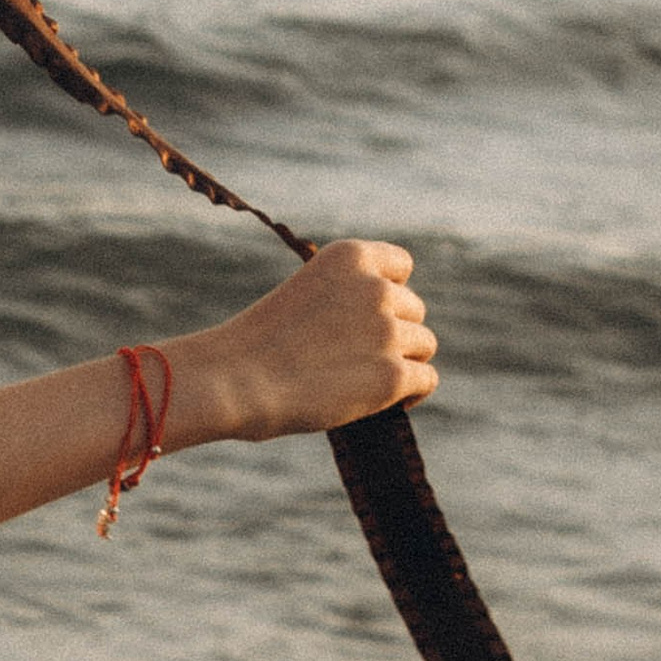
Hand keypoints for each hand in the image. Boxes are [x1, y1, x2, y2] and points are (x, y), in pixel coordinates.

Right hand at [174, 239, 439, 445]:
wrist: (234, 380)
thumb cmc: (256, 344)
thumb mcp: (303, 295)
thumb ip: (345, 299)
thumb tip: (385, 330)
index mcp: (350, 256)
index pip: (401, 266)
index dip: (389, 292)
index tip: (368, 316)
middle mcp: (376, 288)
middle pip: (413, 310)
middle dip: (393, 332)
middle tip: (356, 359)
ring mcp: (388, 331)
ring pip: (423, 346)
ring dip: (401, 362)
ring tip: (365, 382)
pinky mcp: (392, 375)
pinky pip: (426, 380)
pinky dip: (412, 392)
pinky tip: (388, 403)